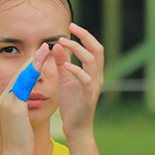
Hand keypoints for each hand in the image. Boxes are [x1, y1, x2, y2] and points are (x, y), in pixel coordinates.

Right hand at [0, 43, 50, 154]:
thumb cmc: (22, 139)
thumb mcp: (22, 118)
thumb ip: (24, 105)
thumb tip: (30, 97)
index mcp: (5, 99)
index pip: (18, 77)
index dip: (29, 64)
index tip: (40, 54)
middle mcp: (3, 98)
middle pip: (18, 73)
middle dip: (31, 59)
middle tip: (43, 46)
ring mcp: (7, 102)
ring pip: (20, 76)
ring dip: (33, 62)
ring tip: (44, 51)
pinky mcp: (13, 108)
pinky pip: (23, 87)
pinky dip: (32, 75)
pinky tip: (40, 67)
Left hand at [53, 23, 104, 138]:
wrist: (76, 128)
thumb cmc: (71, 105)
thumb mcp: (64, 81)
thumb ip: (62, 64)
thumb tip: (57, 46)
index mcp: (93, 72)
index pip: (93, 48)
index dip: (84, 35)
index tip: (71, 26)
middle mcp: (97, 76)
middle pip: (98, 49)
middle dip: (85, 36)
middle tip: (71, 27)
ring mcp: (94, 86)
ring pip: (93, 61)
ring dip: (78, 49)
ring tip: (62, 43)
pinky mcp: (88, 95)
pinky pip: (85, 79)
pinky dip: (76, 69)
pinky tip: (65, 65)